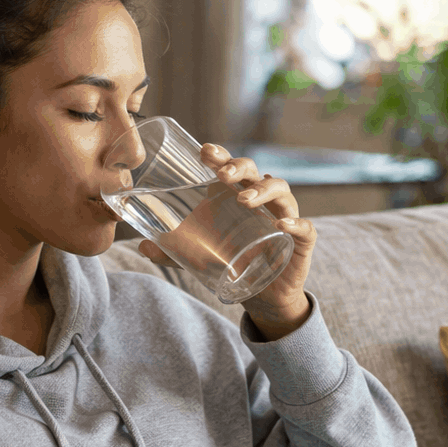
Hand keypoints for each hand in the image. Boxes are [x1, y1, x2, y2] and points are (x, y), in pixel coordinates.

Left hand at [136, 143, 315, 339]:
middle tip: (222, 176)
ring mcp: (284, 216)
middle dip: (239, 168)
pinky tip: (280, 224)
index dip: (221, 155)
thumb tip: (142, 246)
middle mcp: (262, 200)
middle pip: (254, 172)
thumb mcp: (197, 257)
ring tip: (244, 200)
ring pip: (281, 191)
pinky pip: (305, 227)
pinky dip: (295, 223)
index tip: (204, 151)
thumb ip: (171, 251)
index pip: (230, 167)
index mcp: (237, 196)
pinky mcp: (301, 241)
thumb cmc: (232, 263)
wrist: (262, 295)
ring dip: (263, 190)